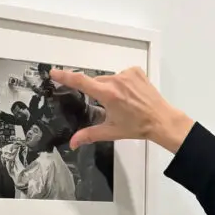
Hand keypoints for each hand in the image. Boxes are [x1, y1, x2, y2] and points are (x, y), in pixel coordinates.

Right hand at [49, 66, 193, 152]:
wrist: (161, 120)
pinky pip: (121, 75)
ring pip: (109, 79)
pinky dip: (122, 84)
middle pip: (96, 83)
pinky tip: (130, 95)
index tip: (54, 72)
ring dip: (110, 89)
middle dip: (97, 93)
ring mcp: (127, 74)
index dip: (65, 76)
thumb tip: (73, 143)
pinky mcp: (135, 71)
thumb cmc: (137, 126)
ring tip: (122, 103)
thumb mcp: (111, 131)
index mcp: (108, 95)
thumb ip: (89, 135)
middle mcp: (116, 81)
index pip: (81, 82)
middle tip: (108, 107)